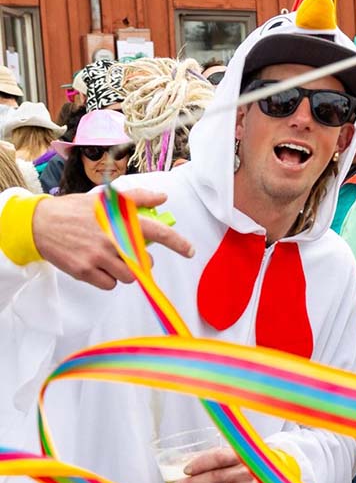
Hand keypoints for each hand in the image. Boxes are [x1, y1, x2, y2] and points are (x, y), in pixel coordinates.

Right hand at [32, 189, 193, 289]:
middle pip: (144, 263)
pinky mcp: (84, 271)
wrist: (39, 223)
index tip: (190, 251)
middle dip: (139, 260)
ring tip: (108, 258)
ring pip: (128, 276)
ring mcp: (98, 256)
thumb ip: (136, 198)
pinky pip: (109, 285)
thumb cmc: (75, 210)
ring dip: (124, 271)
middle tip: (123, 251)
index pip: (157, 232)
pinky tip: (96, 266)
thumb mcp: (105, 199)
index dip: (177, 243)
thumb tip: (163, 198)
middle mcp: (112, 239)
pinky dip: (107, 279)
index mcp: (119, 220)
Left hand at [171, 446, 270, 482]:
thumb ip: (220, 458)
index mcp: (243, 456)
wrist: (281, 475)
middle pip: (215, 478)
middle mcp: (248, 472)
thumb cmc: (254, 465)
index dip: (200, 463)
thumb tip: (191, 466)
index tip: (186, 470)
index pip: (219, 458)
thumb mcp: (241, 454)